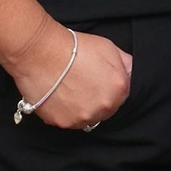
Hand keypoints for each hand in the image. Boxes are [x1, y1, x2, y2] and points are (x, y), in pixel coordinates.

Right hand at [12, 23, 131, 130]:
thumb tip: (127, 73)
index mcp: (119, 89)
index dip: (108, 88)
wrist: (43, 53)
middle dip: (96, 100)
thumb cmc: (75, 48)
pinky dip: (63, 111)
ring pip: (86, 117)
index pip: (120, 96)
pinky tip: (57, 96)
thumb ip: (124, 64)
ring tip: (68, 91)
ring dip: (80, 108)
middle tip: (82, 85)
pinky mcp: (61, 122)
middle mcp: (103, 108)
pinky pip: (66, 120)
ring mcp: (82, 117)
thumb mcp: (109, 48)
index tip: (97, 82)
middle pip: (104, 110)